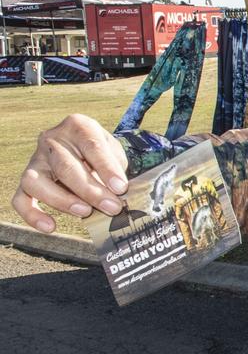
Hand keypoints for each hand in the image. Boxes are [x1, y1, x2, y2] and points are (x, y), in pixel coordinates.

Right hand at [12, 114, 128, 232]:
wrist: (86, 150)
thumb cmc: (102, 152)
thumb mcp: (114, 152)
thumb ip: (115, 169)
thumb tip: (117, 195)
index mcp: (77, 126)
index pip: (91, 146)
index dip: (107, 168)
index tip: (121, 188)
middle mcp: (51, 140)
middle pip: (65, 166)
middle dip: (91, 190)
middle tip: (112, 207)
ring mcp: (35, 160)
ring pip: (37, 181)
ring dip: (62, 200)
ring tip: (85, 212)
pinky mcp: (27, 180)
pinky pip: (20, 198)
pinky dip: (32, 214)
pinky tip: (50, 227)